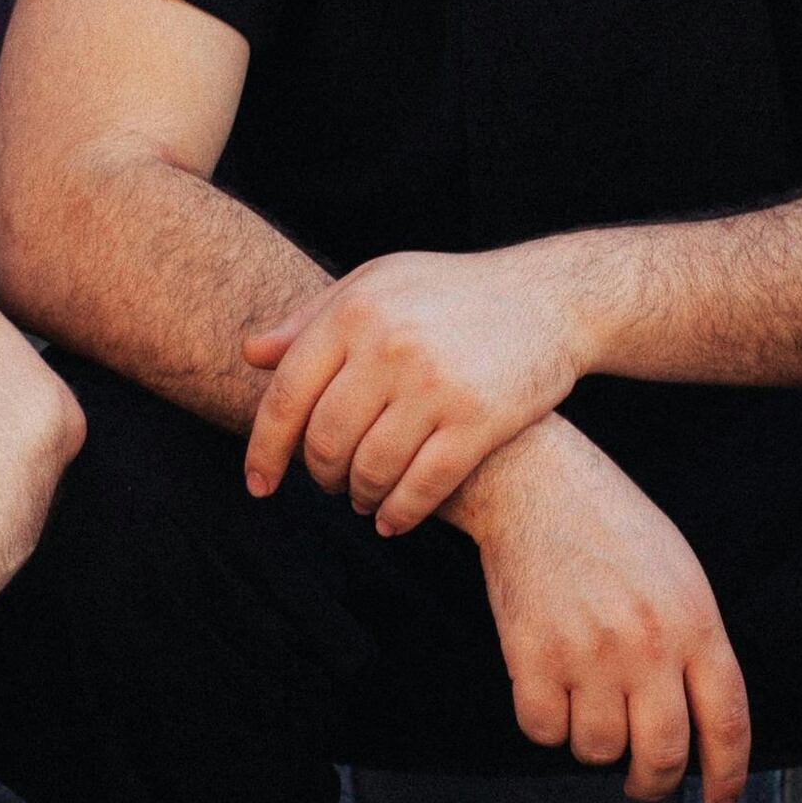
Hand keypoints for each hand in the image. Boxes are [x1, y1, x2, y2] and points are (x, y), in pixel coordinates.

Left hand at [242, 247, 587, 534]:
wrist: (550, 297)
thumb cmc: (452, 291)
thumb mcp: (378, 283)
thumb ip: (312, 319)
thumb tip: (251, 354)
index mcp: (355, 311)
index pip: (286, 397)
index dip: (263, 450)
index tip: (258, 486)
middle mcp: (390, 347)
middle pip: (326, 442)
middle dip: (319, 476)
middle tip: (328, 484)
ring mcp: (436, 385)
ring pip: (370, 471)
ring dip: (359, 497)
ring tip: (362, 498)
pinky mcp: (479, 420)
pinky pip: (422, 487)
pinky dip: (399, 514)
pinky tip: (392, 519)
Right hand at [452, 422, 751, 802]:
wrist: (538, 484)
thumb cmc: (613, 528)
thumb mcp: (680, 574)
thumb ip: (695, 644)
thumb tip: (700, 725)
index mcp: (696, 622)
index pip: (728, 722)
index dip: (729, 775)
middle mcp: (648, 645)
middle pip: (664, 755)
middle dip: (655, 784)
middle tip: (644, 783)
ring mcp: (589, 653)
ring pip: (598, 750)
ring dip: (593, 743)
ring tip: (587, 702)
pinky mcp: (532, 657)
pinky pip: (544, 732)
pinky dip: (546, 725)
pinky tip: (549, 689)